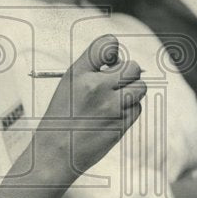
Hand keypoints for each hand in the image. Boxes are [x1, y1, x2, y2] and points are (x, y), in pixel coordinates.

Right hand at [34, 34, 145, 181]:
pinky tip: (113, 116)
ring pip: (141, 86)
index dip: (113, 52)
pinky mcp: (121, 123)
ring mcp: (111, 105)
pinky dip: (129, 110)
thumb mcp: (68, 85)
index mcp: (79, 73)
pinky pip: (138, 107)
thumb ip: (92, 70)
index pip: (108, 43)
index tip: (108, 63)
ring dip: (132, 92)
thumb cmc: (61, 118)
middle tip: (114, 85)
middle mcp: (96, 86)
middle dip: (127, 74)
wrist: (56, 153)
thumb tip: (120, 61)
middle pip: (133, 67)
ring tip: (115, 101)